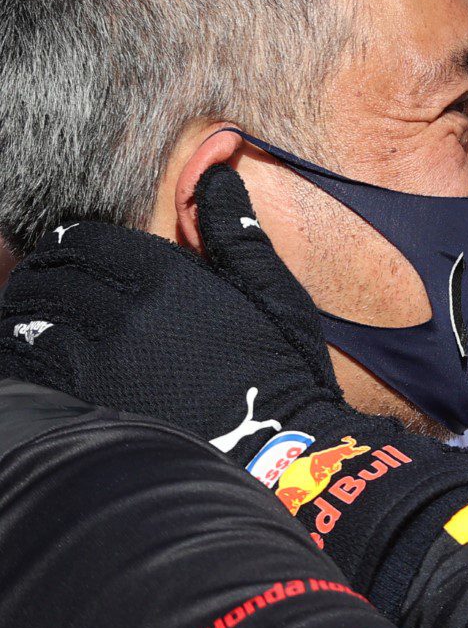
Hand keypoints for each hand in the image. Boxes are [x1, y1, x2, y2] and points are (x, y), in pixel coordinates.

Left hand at [1, 168, 348, 442]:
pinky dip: (15, 355)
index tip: (67, 249)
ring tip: (21, 316)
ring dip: (21, 312)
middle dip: (41, 272)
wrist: (281, 454)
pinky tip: (19, 355)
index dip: (71, 241)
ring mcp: (98, 364)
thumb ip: (236, 230)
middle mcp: (125, 314)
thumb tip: (218, 172)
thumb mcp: (273, 292)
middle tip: (40, 280)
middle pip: (52, 276)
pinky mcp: (84, 407)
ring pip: (31, 320)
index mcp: (169, 277)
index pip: (87, 241)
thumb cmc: (281, 371)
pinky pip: (26, 370)